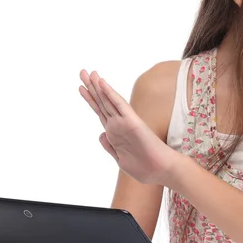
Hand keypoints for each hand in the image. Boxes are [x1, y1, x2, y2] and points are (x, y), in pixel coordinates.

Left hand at [79, 69, 178, 185]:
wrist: (161, 171)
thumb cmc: (144, 168)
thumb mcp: (120, 159)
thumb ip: (109, 146)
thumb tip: (100, 134)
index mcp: (115, 132)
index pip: (100, 111)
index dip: (90, 98)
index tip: (81, 87)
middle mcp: (118, 124)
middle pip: (101, 102)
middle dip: (90, 87)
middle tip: (82, 71)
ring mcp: (124, 122)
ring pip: (107, 101)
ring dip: (97, 86)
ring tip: (88, 72)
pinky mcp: (132, 122)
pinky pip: (119, 105)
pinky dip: (110, 93)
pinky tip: (102, 83)